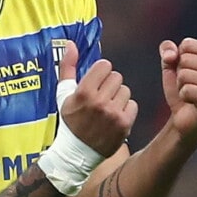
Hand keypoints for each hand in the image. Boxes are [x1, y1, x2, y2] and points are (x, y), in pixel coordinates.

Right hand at [58, 41, 136, 156]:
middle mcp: (99, 102)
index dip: (100, 74)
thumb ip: (68, 67)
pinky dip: (126, 110)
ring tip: (108, 109)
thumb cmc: (70, 120)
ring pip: (126, 91)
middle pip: (117, 77)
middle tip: (101, 99)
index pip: (105, 66)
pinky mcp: (124, 125)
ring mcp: (112, 114)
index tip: (95, 85)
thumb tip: (71, 44)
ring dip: (118, 98)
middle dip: (110, 86)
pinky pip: (133, 105)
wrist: (76, 153)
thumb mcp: (64, 94)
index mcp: (84, 92)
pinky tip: (114, 118)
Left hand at [160, 38, 196, 139]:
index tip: (186, 72)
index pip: (187, 45)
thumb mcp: (170, 64)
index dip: (178, 59)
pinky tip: (192, 102)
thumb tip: (171, 55)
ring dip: (180, 86)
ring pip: (184, 75)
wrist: (183, 117)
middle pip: (184, 60)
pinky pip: (186, 90)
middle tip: (187, 86)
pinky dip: (183, 97)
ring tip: (189, 94)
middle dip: (179, 75)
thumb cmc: (180, 88)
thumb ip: (167, 49)